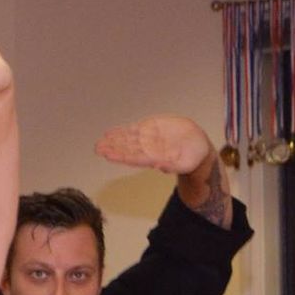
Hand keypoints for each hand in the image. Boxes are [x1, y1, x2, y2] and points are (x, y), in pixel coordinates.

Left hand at [94, 115, 214, 175]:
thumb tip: (160, 166)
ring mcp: (148, 138)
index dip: (121, 156)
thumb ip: (173, 165)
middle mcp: (148, 149)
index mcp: (154, 158)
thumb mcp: (186, 163)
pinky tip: (110, 132)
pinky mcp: (152, 127)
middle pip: (127, 148)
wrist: (197, 146)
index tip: (108, 156)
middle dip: (112, 148)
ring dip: (113, 139)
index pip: (134, 157)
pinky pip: (134, 129)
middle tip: (97, 148)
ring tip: (100, 140)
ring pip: (127, 138)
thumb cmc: (193, 158)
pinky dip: (122, 130)